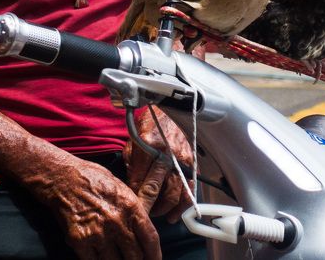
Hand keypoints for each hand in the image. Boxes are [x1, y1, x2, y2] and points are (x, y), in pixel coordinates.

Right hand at [28, 153, 160, 259]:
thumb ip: (133, 211)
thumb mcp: (121, 189)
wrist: (62, 177)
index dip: (154, 255)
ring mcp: (98, 233)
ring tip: (115, 259)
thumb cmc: (92, 179)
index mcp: (131, 207)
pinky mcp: (79, 241)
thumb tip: (143, 231)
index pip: (150, 239)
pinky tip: (98, 258)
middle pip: (135, 256)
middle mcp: (117, 222)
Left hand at [123, 107, 194, 222]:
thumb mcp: (132, 143)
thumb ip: (132, 167)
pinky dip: (185, 201)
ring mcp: (181, 158)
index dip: (137, 200)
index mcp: (148, 147)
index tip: (134, 209)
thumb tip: (133, 189)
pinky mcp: (191, 161)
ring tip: (161, 215)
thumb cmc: (148, 125)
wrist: (168, 109)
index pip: (141, 182)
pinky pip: (190, 186)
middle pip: (159, 190)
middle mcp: (167, 154)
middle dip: (151, 207)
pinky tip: (178, 210)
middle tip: (146, 215)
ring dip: (167, 208)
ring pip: (176, 192)